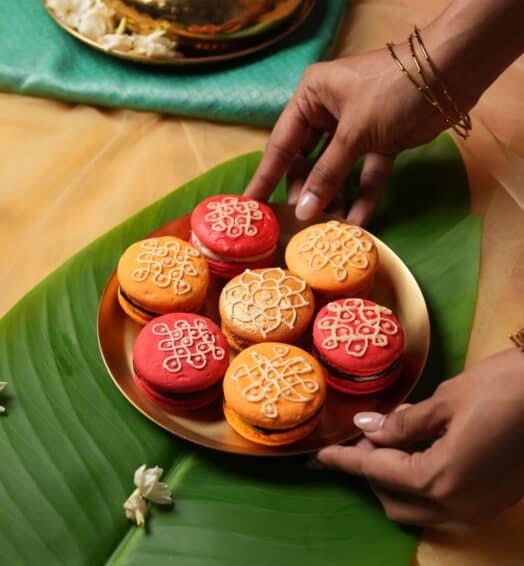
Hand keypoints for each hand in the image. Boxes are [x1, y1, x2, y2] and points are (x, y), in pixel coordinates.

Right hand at [245, 45, 449, 225]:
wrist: (451, 73)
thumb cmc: (392, 91)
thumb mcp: (353, 132)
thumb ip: (327, 174)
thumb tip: (303, 211)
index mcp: (311, 97)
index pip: (282, 144)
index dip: (266, 176)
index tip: (251, 203)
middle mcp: (328, 111)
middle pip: (308, 160)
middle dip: (307, 191)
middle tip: (299, 221)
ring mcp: (355, 128)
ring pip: (336, 169)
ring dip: (334, 196)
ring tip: (329, 225)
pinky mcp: (380, 141)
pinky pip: (365, 172)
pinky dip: (363, 194)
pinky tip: (357, 220)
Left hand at [317, 349, 523, 525]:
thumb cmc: (507, 388)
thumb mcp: (446, 400)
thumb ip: (403, 423)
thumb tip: (368, 429)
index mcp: (442, 479)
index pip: (376, 473)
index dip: (345, 461)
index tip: (319, 456)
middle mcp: (459, 504)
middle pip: (394, 500)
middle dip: (369, 473)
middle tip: (358, 438)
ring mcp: (479, 506)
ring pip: (419, 505)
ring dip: (393, 478)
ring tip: (382, 440)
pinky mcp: (493, 497)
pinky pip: (443, 499)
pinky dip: (420, 479)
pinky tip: (415, 447)